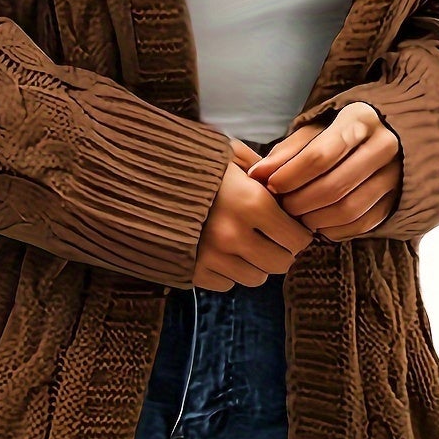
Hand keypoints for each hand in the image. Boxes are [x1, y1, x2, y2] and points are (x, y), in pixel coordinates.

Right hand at [194, 146, 313, 290]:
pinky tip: (220, 251)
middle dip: (280, 252)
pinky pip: (226, 284)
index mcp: (253, 203)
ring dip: (255, 264)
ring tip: (245, 244)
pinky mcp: (194, 271)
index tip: (291, 227)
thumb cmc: (193, 163)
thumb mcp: (230, 154)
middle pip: (279, 264)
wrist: (140, 180)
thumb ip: (262, 170)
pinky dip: (228, 272)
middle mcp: (235, 235)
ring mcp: (213, 257)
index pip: (297, 239)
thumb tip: (288, 188)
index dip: (298, 234)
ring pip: (255, 278)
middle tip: (271, 239)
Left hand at [245, 103, 401, 240]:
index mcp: (361, 120)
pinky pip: (363, 224)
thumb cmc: (343, 129)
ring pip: (349, 210)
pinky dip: (336, 230)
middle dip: (300, 202)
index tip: (271, 186)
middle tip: (283, 206)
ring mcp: (396, 175)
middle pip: (334, 187)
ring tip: (299, 216)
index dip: (291, 176)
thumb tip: (258, 174)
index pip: (320, 156)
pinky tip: (320, 224)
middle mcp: (385, 146)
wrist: (394, 131)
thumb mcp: (317, 129)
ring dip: (316, 219)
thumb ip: (288, 150)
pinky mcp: (398, 199)